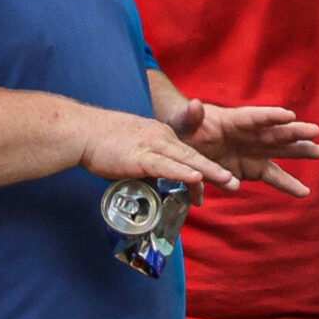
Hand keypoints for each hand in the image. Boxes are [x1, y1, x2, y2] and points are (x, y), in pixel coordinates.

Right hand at [79, 107, 243, 191]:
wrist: (83, 131)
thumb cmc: (104, 141)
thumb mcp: (133, 150)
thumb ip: (146, 165)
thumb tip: (152, 184)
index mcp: (162, 136)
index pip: (187, 157)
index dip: (202, 173)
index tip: (212, 187)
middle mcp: (163, 139)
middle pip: (194, 157)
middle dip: (216, 172)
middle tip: (235, 184)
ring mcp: (153, 146)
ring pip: (187, 160)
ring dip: (209, 172)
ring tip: (228, 181)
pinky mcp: (141, 156)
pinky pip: (166, 165)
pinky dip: (182, 172)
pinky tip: (196, 178)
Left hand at [168, 97, 318, 197]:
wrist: (186, 144)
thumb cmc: (185, 128)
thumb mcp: (183, 121)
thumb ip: (190, 116)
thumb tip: (194, 105)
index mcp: (234, 120)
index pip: (255, 117)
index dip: (271, 117)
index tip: (289, 116)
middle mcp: (250, 134)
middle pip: (275, 133)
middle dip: (294, 133)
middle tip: (315, 132)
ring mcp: (254, 151)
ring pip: (281, 152)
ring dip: (300, 152)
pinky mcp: (252, 168)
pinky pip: (273, 176)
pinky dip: (288, 185)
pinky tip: (304, 192)